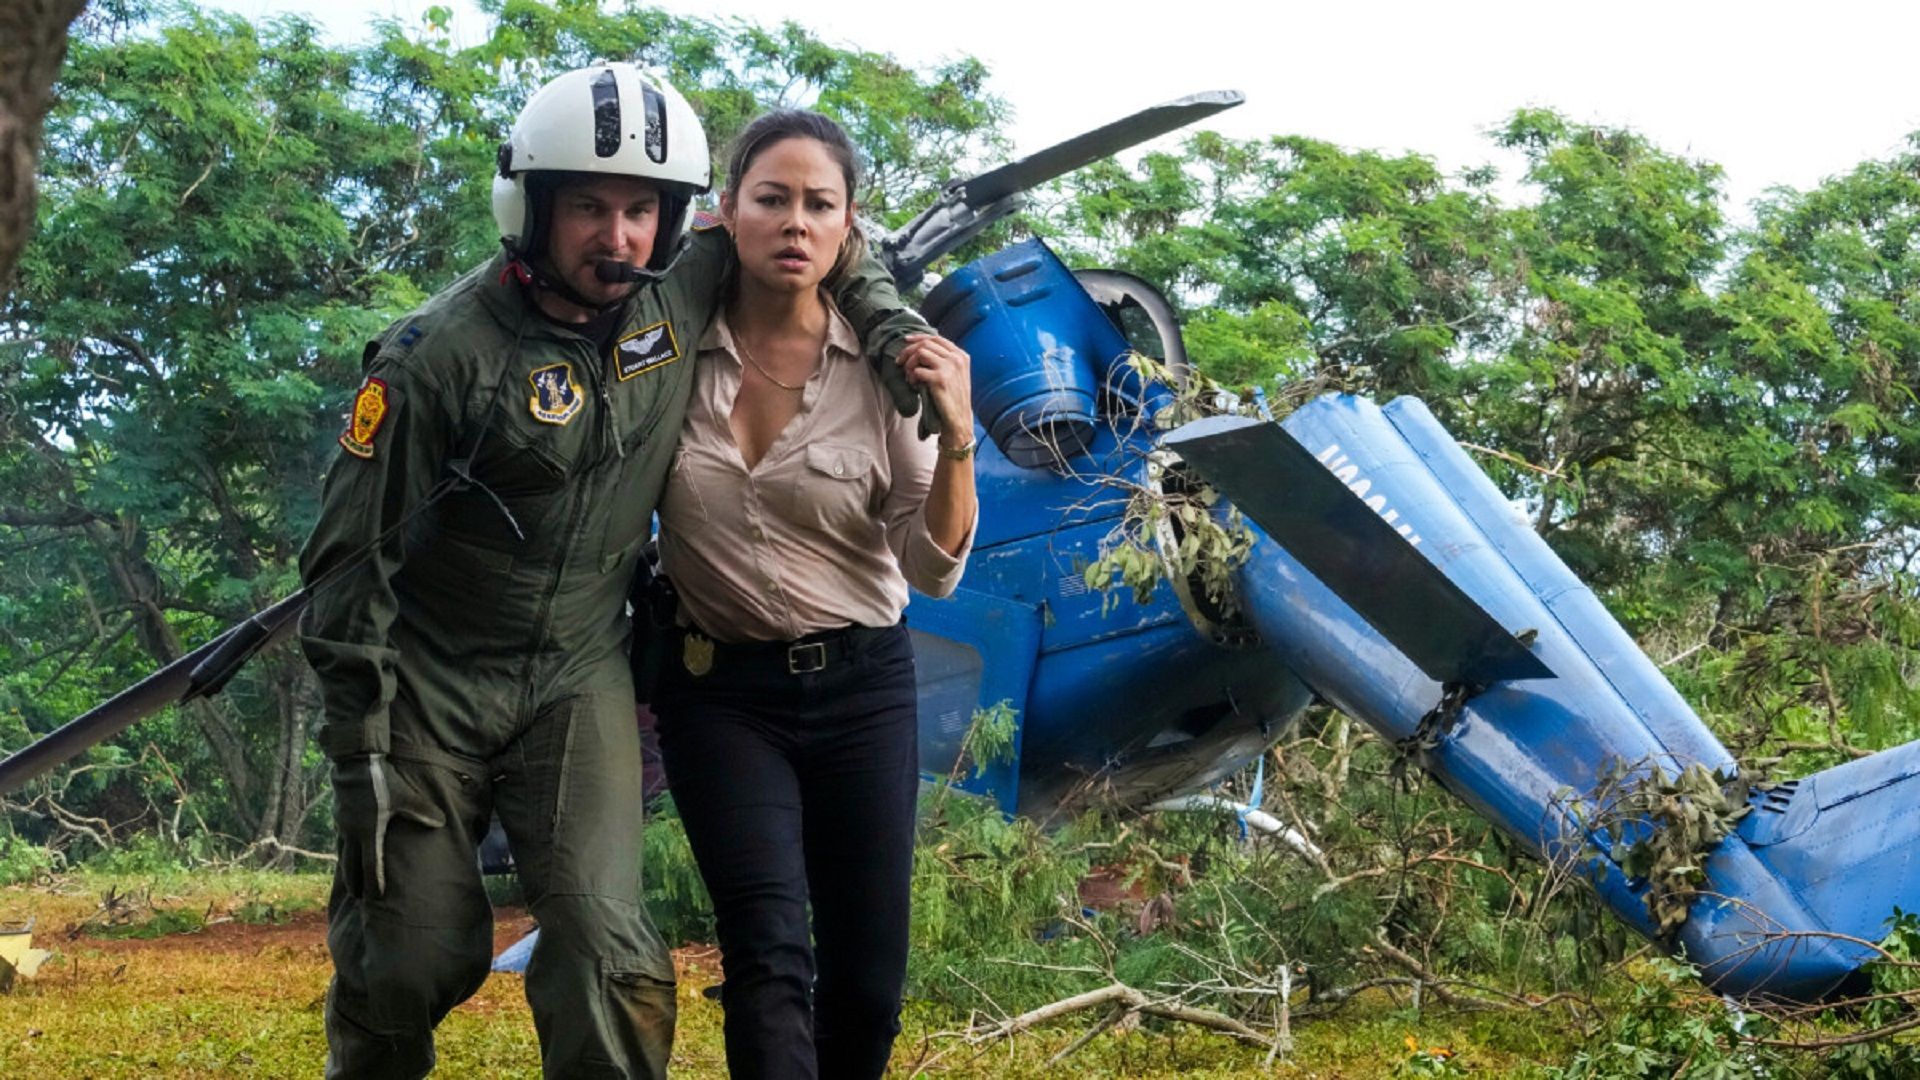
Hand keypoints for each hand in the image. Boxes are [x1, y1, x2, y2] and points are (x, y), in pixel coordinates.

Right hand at [332, 753, 444, 896]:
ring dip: (348, 870)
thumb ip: (421, 812)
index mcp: (368, 832)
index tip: (375, 899)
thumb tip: (441, 823)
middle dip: (356, 883)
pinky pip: (341, 840)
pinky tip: (348, 852)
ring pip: (343, 854)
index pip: (370, 865)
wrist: (356, 763)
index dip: (373, 883)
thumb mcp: (405, 797)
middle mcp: (352, 833)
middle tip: (361, 899)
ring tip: (352, 881)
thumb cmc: (382, 781)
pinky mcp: (339, 816)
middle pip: (351, 866)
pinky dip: (344, 852)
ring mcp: (343, 825)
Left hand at [896, 334, 972, 445]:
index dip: (918, 338)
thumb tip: (921, 349)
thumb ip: (944, 360)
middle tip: (900, 362)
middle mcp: (956, 358)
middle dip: (908, 351)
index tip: (906, 341)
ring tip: (909, 376)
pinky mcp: (940, 379)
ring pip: (920, 353)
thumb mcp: (955, 374)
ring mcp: (949, 367)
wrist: (959, 419)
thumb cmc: (953, 398)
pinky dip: (911, 376)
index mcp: (961, 355)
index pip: (936, 338)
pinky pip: (917, 370)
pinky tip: (913, 385)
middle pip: (926, 343)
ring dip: (909, 364)